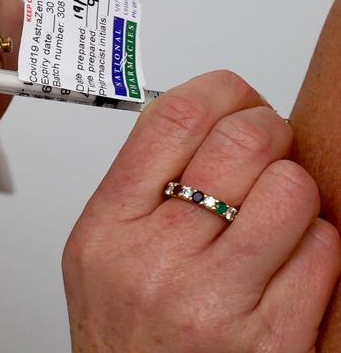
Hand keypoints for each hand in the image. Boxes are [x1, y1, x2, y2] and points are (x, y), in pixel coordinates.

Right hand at [62, 71, 340, 351]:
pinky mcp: (273, 340)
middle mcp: (159, 263)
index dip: (218, 90)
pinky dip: (313, 243)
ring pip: (293, 190)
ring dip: (292, 188)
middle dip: (267, 129)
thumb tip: (202, 119)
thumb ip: (140, 180)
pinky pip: (324, 250)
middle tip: (264, 145)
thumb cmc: (120, 326)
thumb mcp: (99, 245)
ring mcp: (217, 303)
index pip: (173, 119)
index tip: (231, 96)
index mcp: (110, 228)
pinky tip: (284, 259)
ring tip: (271, 209)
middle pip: (242, 142)